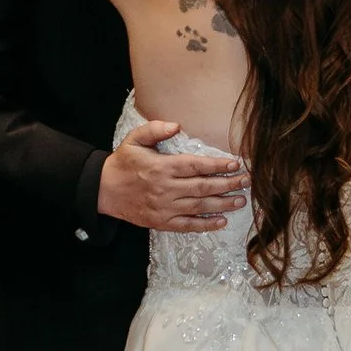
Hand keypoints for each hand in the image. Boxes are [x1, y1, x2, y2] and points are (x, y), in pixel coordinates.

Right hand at [98, 117, 247, 233]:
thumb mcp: (134, 139)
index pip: (196, 166)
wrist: (104, 190)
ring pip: (200, 206)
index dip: (218, 165)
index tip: (235, 164)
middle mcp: (166, 188)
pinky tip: (221, 221)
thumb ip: (155, 129)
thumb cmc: (123, 163)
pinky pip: (188, 225)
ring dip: (223, 203)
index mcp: (162, 167)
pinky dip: (206, 225)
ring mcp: (164, 207)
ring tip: (240, 200)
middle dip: (228, 184)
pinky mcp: (161, 222)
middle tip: (246, 181)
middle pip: (203, 187)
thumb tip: (177, 126)